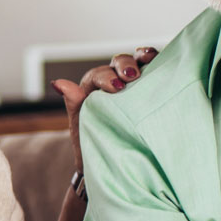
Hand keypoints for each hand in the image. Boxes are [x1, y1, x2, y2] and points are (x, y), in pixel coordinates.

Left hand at [53, 47, 158, 171]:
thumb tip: (58, 83)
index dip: (106, 78)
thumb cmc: (95, 144)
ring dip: (142, 57)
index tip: (115, 88)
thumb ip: (74, 103)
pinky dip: (157, 60)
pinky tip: (162, 60)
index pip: (98, 76)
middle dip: (124, 66)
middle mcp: (113, 80)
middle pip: (117, 63)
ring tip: (149, 59)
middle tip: (131, 77)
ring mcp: (133, 82)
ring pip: (136, 61)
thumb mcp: (82, 126)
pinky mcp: (151, 86)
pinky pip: (154, 69)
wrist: (114, 163)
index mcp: (93, 88)